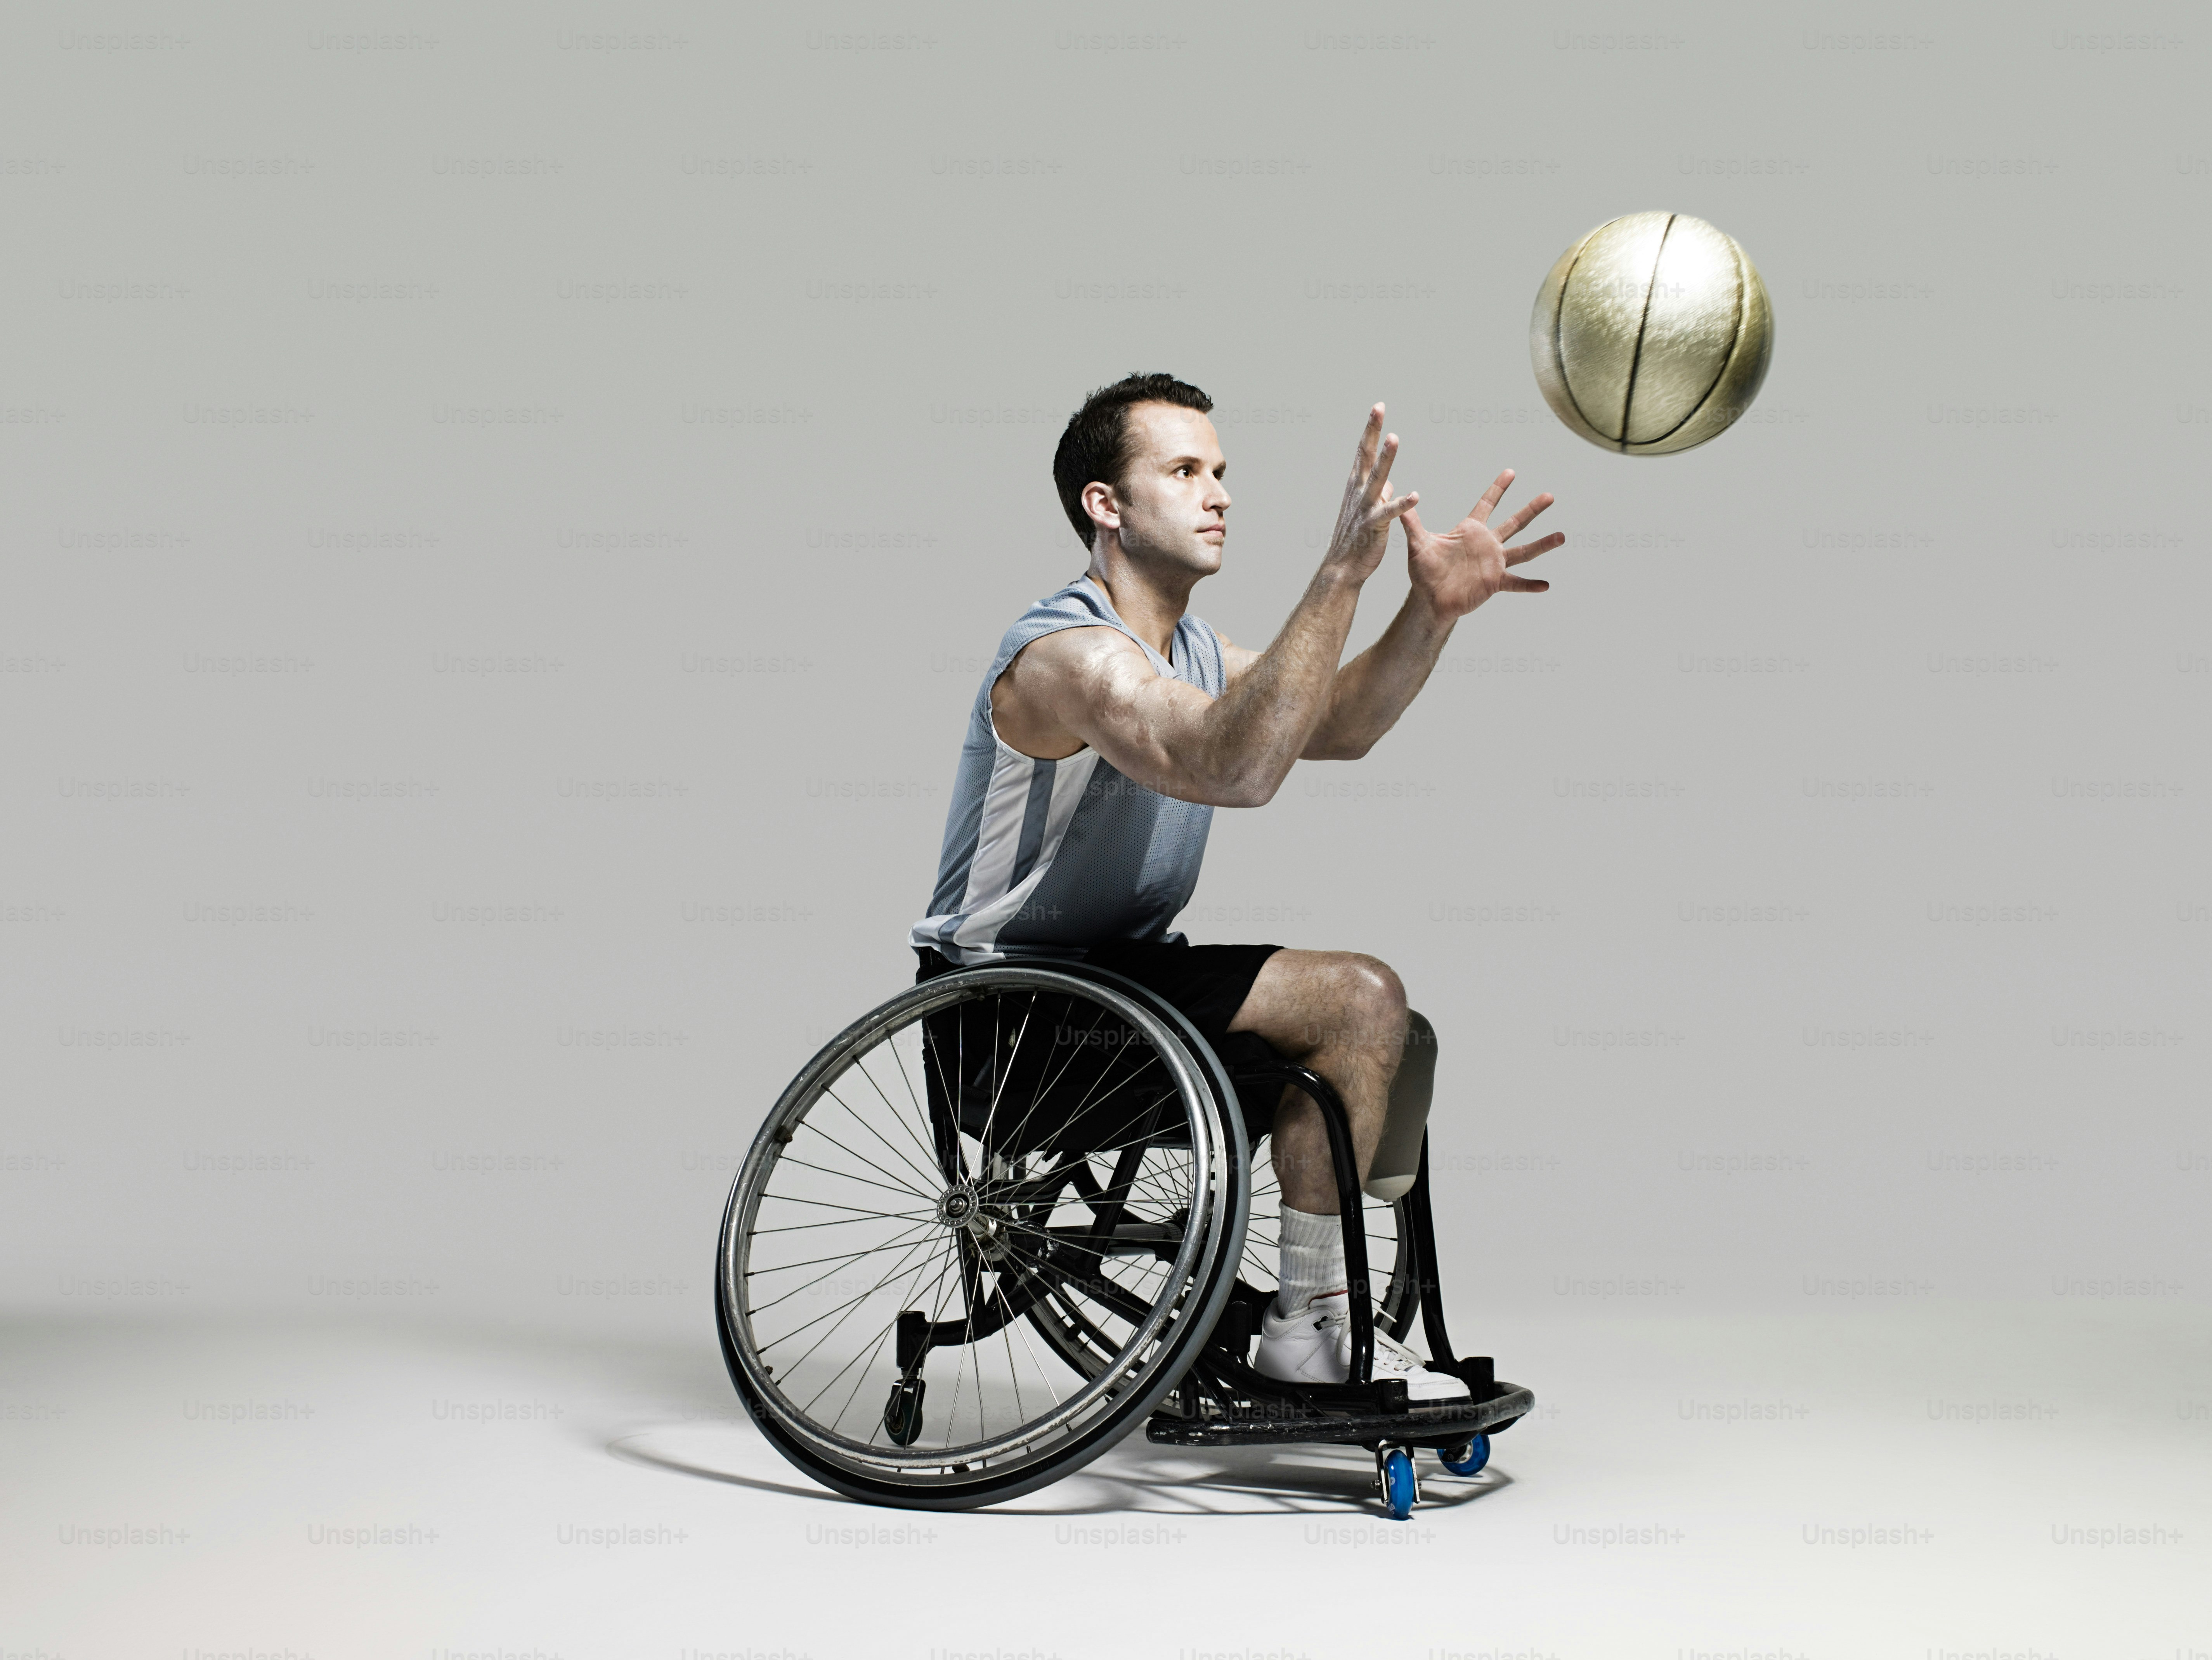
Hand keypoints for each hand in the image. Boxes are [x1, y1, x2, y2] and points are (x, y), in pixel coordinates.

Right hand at [1320, 405, 1419, 585]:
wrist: (1342, 568)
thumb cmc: (1356, 539)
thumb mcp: (1367, 511)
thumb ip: (1379, 494)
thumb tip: (1390, 483)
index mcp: (1357, 486)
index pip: (1364, 452)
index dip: (1371, 429)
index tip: (1378, 408)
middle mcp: (1358, 492)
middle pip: (1366, 456)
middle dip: (1372, 431)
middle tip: (1378, 408)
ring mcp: (1364, 508)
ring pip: (1376, 479)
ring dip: (1385, 459)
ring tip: (1393, 438)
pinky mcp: (1373, 527)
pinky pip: (1389, 513)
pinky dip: (1401, 504)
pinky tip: (1415, 495)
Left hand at [1401, 468, 1561, 620]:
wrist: (1428, 599)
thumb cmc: (1424, 572)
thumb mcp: (1418, 543)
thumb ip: (1411, 521)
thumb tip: (1400, 498)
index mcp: (1471, 530)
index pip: (1487, 504)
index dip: (1498, 488)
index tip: (1511, 471)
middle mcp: (1487, 544)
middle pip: (1514, 522)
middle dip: (1531, 509)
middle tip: (1550, 495)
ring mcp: (1493, 563)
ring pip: (1523, 550)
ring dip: (1542, 544)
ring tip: (1561, 536)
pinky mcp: (1494, 582)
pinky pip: (1515, 583)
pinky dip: (1530, 584)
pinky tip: (1546, 585)